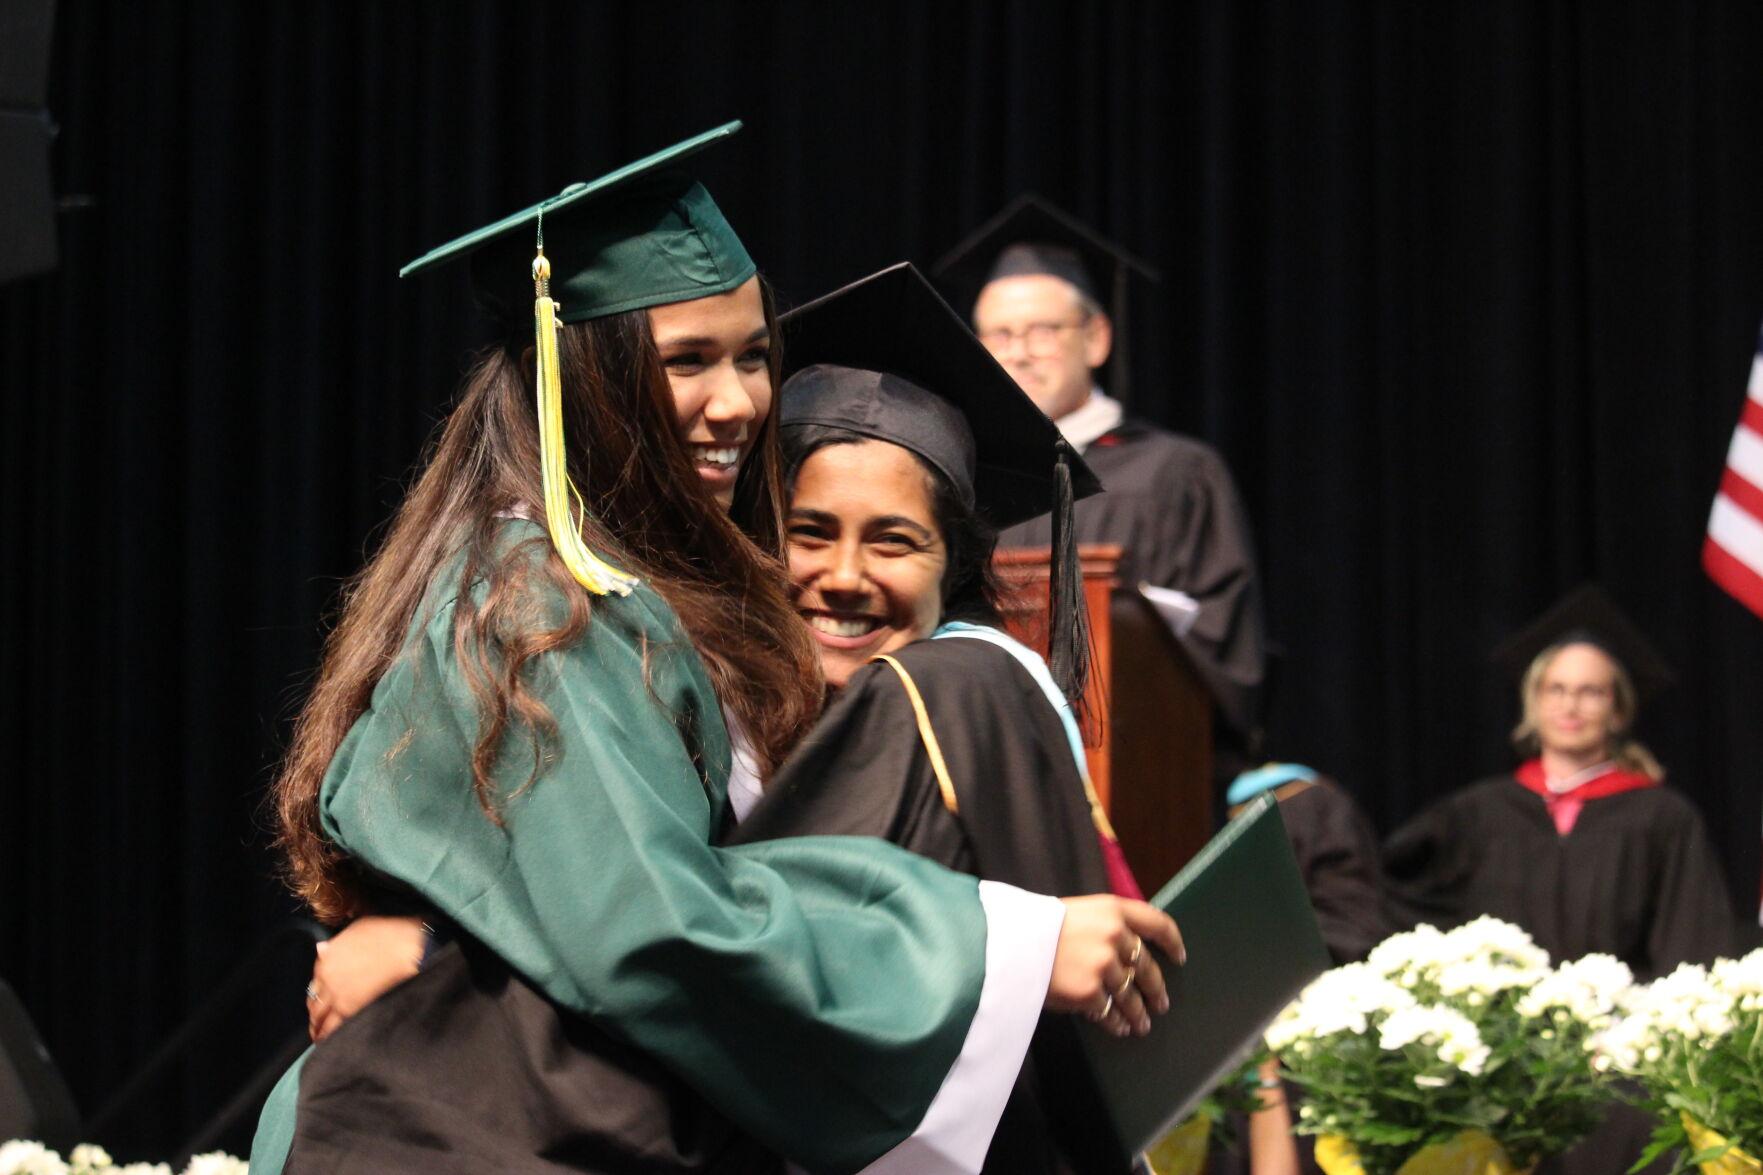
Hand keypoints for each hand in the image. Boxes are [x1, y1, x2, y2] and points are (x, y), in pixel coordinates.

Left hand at [306, 915, 427, 1041]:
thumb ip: (337, 943)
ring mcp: (338, 996)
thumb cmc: (389, 935)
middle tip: (315, 1022)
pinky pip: (334, 1027)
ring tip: (319, 1036)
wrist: (408, 950)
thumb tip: (322, 948)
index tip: (319, 997)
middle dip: (314, 1013)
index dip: (318, 990)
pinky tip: (328, 1040)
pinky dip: (328, 1035)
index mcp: (328, 959)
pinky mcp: (351, 1009)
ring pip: (320, 1017)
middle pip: (314, 1001)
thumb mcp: (358, 929)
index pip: (315, 980)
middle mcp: (327, 979)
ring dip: (317, 1028)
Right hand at [1046, 896, 1182, 1037]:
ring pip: (1131, 995)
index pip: (1156, 922)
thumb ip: (1104, 926)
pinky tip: (1119, 1028)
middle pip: (1147, 967)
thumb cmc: (1035, 927)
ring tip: (1142, 1025)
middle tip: (1160, 1003)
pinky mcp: (1090, 992)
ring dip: (1138, 1013)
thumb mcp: (1075, 912)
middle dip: (1156, 989)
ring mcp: (1104, 965)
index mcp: (1112, 909)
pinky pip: (1111, 1012)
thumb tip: (1125, 952)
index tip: (1179, 957)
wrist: (1006, 943)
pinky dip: (1116, 1022)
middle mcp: (1114, 935)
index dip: (1172, 941)